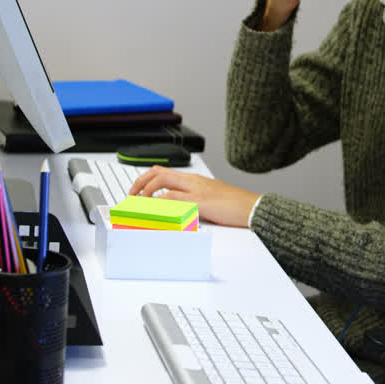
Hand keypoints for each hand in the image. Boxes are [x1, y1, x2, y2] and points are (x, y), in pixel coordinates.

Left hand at [128, 166, 259, 228]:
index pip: (165, 171)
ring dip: (145, 193)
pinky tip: (153, 212)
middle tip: (131, 195)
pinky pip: (173, 199)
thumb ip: (194, 202)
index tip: (138, 189)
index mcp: (196, 180)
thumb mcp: (212, 200)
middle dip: (140, 183)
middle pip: (159, 173)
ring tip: (137, 205)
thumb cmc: (236, 207)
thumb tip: (177, 211)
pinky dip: (158, 205)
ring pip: (162, 183)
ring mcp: (196, 190)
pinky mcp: (200, 202)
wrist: (253, 208)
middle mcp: (193, 181)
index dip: (147, 178)